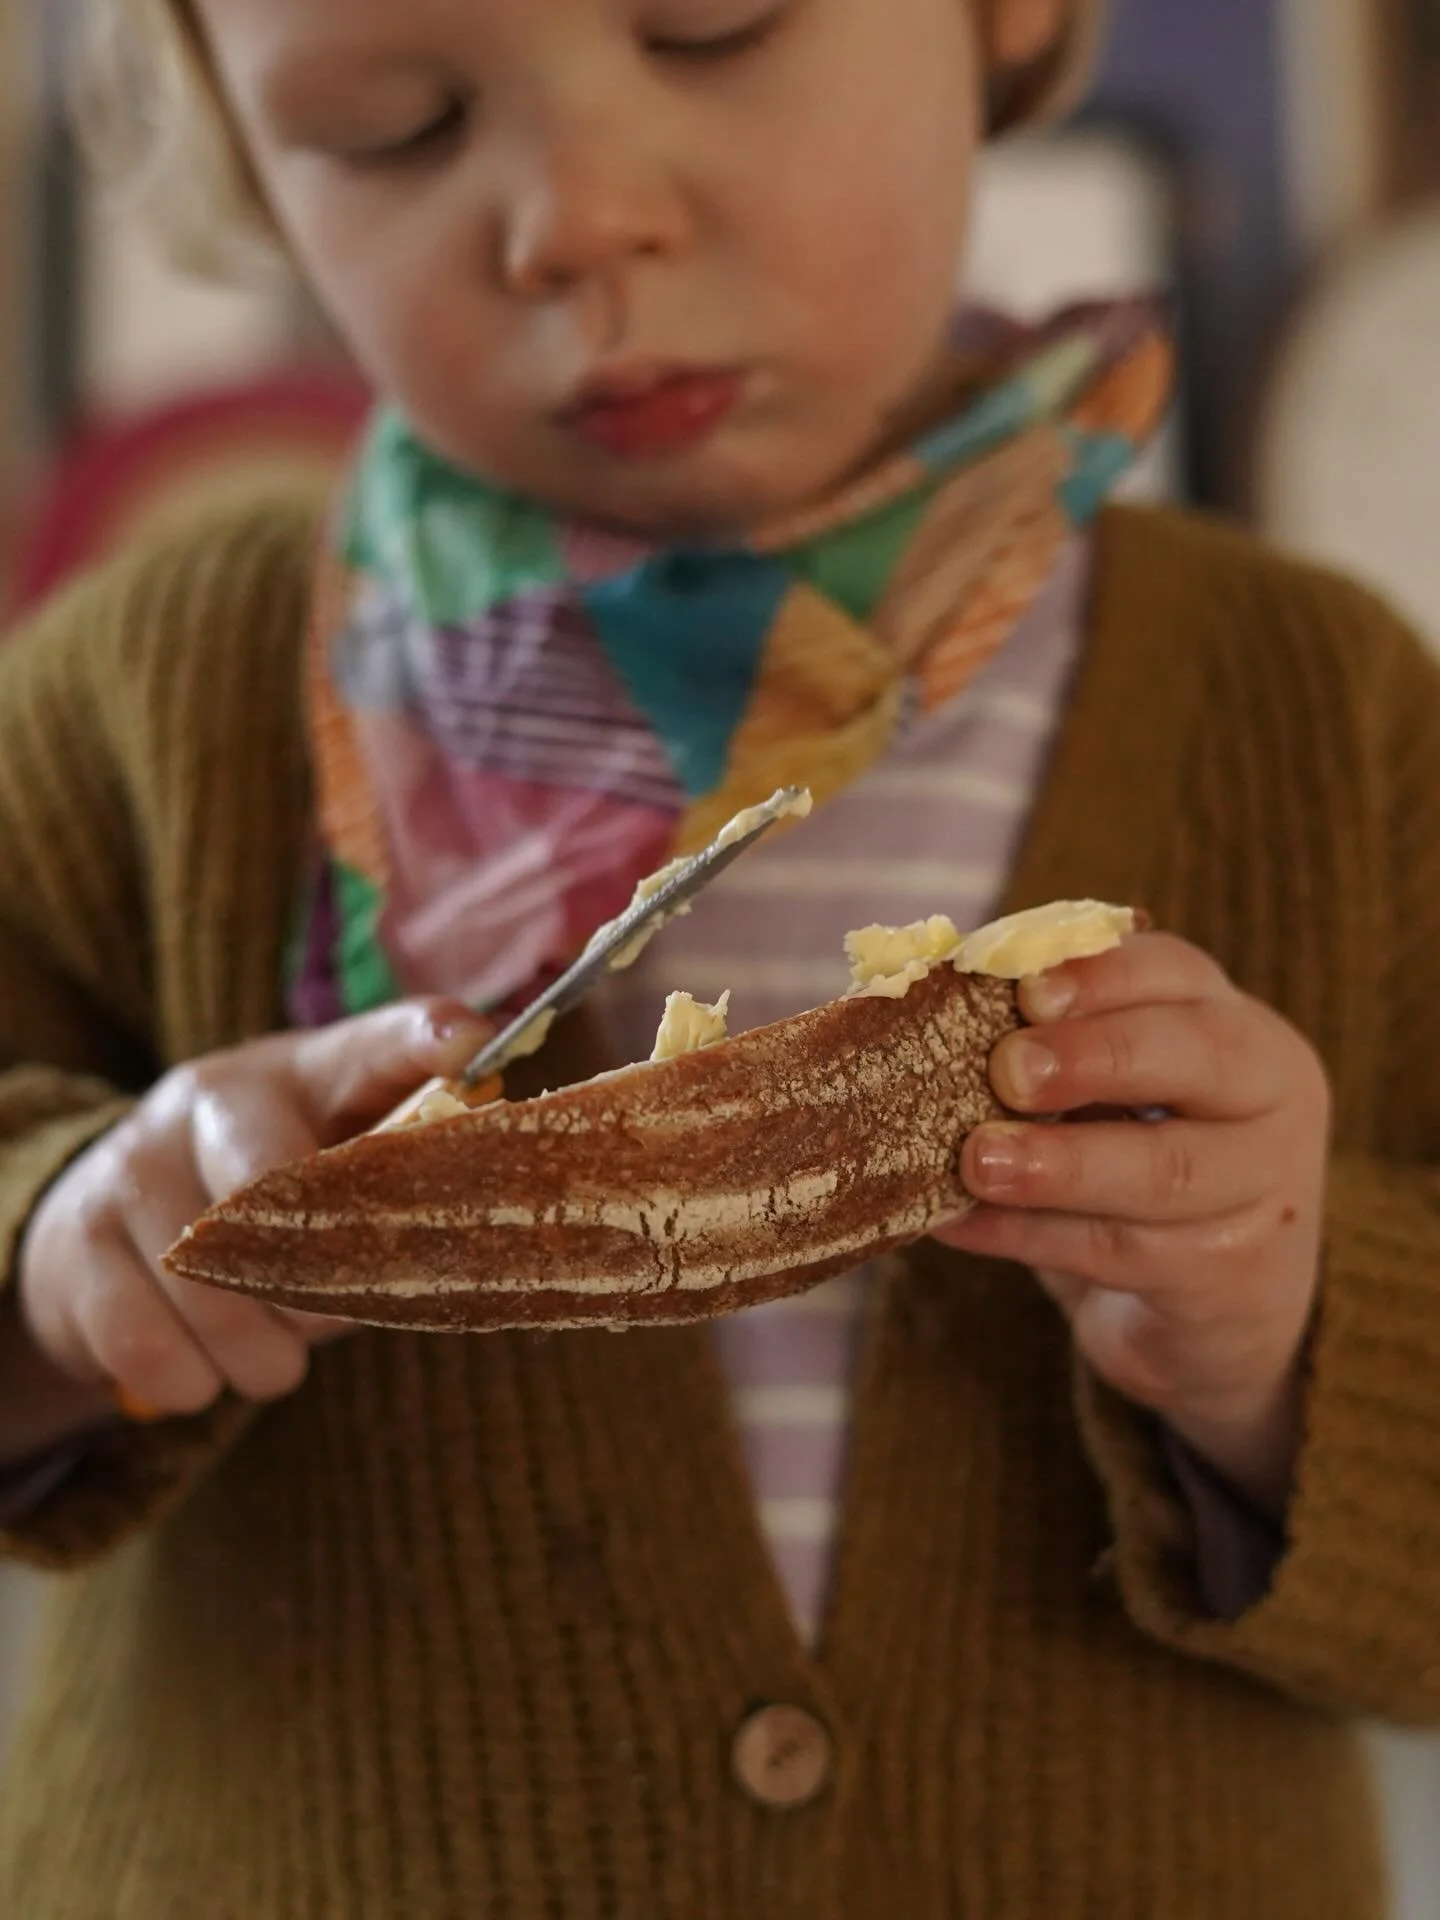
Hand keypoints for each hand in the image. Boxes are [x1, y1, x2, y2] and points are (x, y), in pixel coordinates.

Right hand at [16, 1000, 491, 1423]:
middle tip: (330, 1316)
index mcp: (304, 1071)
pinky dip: (192, 1381)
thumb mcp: (328, 1167)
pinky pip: (150, 1344)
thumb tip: (474, 1244)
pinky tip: (202, 1368)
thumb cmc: (261, 1205)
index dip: (421, 1041)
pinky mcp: (77, 1241)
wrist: (104, 1234)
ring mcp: (135, 1161)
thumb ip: (400, 1185)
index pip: (373, 1045)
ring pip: (215, 1285)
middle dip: (319, 1278)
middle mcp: (213, 1095)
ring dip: (261, 1354)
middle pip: (278, 1184)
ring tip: (272, 1359)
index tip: (464, 1047)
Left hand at [936, 933, 1329, 1516]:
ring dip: (1060, 1165)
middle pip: (1199, 1056)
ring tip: (975, 1162)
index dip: (1099, 974)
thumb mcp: (1110, 1095)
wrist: (1214, 1308)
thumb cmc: (1135, 1165)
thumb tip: (925, 1000)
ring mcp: (1265, 1192)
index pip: (1178, 972)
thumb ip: (1043, 1045)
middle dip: (1094, 1057)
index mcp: (1235, 1025)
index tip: (1022, 988)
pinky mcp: (1233, 1278)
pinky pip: (1125, 1253)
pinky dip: (1030, 1236)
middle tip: (1006, 1072)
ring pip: (1165, 1171)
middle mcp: (1271, 1098)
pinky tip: (959, 1223)